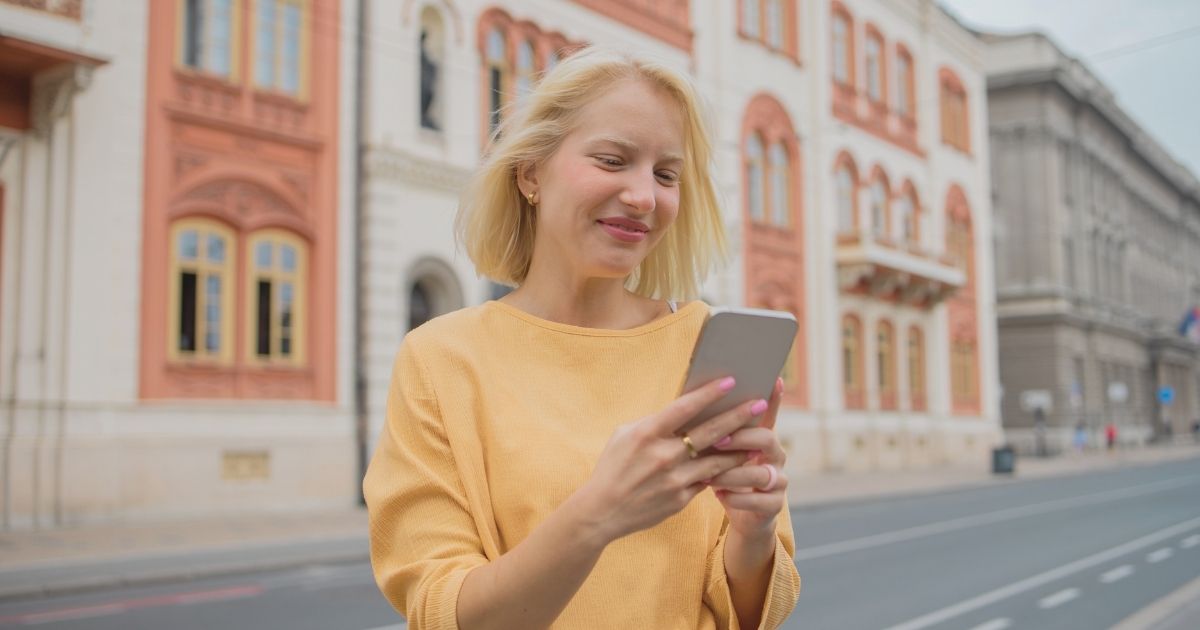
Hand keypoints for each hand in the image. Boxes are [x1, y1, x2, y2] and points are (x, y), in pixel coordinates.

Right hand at [574, 377, 770, 543]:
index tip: (731, 381)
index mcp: (647, 434)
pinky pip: (707, 481)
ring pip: (717, 460)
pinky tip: (738, 463)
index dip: (710, 393)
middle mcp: (663, 455)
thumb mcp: (624, 436)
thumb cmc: (612, 467)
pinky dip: (723, 471)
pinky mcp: (680, 499)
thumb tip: (683, 410)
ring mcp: (674, 479)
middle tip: (760, 404)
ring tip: (759, 436)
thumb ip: (654, 423)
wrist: (601, 512)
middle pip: (710, 431)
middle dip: (738, 416)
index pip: (685, 408)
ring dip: (740, 447)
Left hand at [709, 378, 788, 537]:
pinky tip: (720, 495)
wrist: (742, 515)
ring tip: (710, 476)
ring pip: (760, 473)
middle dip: (740, 438)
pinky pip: (758, 500)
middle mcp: (775, 455)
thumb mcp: (717, 452)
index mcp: (761, 438)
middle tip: (717, 440)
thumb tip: (691, 402)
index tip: (773, 380)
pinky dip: (736, 497)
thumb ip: (712, 432)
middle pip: (766, 439)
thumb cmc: (723, 476)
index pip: (768, 413)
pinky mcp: (774, 505)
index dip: (773, 398)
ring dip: (733, 473)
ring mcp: (778, 480)